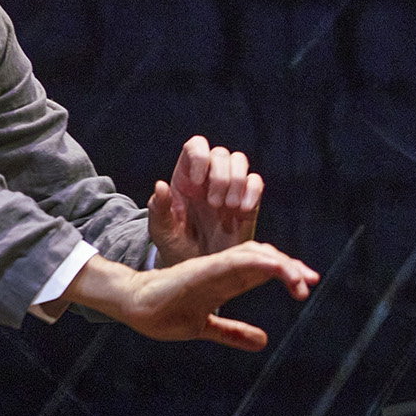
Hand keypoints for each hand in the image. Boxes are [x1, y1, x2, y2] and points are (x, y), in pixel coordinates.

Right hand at [66, 240, 318, 350]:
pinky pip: (234, 259)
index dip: (287, 274)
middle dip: (290, 267)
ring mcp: (214, 267)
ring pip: (254, 255)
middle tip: (310, 281)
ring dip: (279, 264)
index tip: (306, 286)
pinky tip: (273, 266)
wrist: (133, 305)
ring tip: (298, 279)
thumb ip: (232, 332)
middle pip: (264, 258)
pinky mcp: (203, 268)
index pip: (262, 270)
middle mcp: (224, 270)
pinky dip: (256, 260)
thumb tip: (262, 342)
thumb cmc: (164, 312)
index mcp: (226, 281)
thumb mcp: (205, 326)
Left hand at [144, 135, 260, 261]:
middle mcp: (208, 178)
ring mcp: (229, 188)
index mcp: (185, 178)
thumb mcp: (161, 231)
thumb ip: (159, 209)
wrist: (198, 268)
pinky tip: (242, 210)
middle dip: (220, 175)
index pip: (195, 146)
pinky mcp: (247, 202)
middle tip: (214, 203)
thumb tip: (160, 185)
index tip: (198, 181)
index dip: (200, 155)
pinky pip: (256, 182)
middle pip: (221, 153)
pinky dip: (252, 191)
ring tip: (228, 206)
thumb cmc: (176, 247)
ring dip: (236, 181)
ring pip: (240, 161)